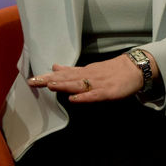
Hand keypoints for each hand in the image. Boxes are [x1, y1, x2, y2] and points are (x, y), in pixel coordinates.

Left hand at [27, 54, 148, 102]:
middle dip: (49, 80)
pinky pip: (94, 95)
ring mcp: (98, 83)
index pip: (62, 74)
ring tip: (49, 85)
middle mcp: (88, 76)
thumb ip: (72, 70)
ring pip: (78, 84)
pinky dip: (84, 96)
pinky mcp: (108, 91)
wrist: (134, 68)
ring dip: (64, 85)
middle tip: (33, 82)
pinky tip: (74, 98)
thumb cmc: (111, 70)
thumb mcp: (89, 69)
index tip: (31, 79)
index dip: (47, 77)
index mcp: (83, 72)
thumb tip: (54, 67)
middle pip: (66, 78)